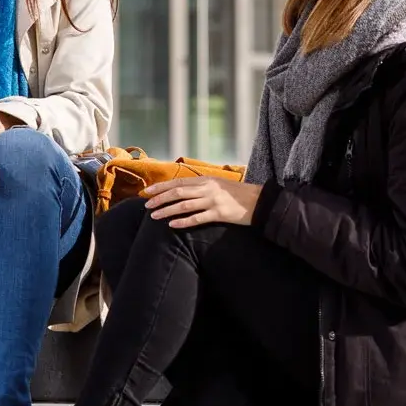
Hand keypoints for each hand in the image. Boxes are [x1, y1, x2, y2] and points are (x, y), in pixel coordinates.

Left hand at [144, 176, 263, 227]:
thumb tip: (180, 190)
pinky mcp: (219, 214)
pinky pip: (197, 218)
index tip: (146, 191)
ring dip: (167, 210)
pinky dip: (183, 222)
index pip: (178, 182)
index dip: (161, 187)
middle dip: (159, 198)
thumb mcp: (217, 185)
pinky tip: (172, 225)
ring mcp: (213, 201)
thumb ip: (200, 187)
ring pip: (184, 205)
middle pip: (178, 192)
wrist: (259, 201)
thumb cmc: (236, 194)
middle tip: (146, 205)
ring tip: (153, 216)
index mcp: (206, 180)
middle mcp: (208, 188)